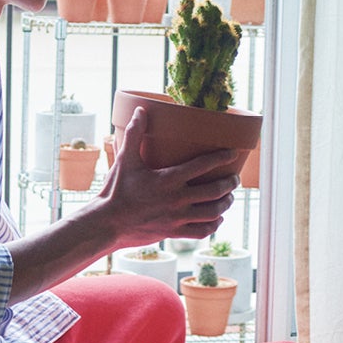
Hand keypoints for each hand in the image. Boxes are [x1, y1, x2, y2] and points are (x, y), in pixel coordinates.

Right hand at [91, 106, 238, 245]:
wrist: (107, 224)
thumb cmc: (115, 190)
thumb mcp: (125, 160)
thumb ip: (134, 134)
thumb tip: (141, 110)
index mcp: (167, 179)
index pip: (202, 165)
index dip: (221, 157)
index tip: (233, 153)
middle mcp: (176, 199)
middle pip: (214, 191)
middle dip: (229, 183)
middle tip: (234, 178)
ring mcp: (176, 218)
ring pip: (212, 212)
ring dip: (225, 204)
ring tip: (230, 197)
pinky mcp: (173, 233)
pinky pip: (202, 231)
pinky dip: (213, 225)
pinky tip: (217, 218)